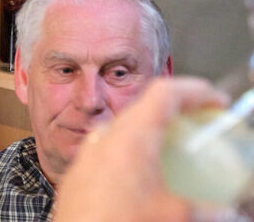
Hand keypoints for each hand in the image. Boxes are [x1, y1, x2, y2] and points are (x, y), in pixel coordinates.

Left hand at [54, 77, 228, 221]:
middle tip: (198, 122)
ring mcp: (88, 154)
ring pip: (123, 129)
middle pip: (142, 108)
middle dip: (174, 111)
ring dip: (150, 131)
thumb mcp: (174, 216)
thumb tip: (221, 210)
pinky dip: (131, 151)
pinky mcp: (79, 173)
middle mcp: (105, 138)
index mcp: (130, 137)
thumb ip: (205, 209)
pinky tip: (142, 174)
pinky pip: (108, 149)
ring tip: (172, 148)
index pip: (163, 93)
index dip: (194, 91)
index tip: (214, 100)